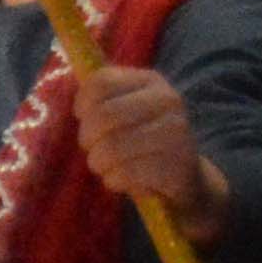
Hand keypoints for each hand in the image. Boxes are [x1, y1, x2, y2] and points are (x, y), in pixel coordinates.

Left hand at [70, 62, 227, 237]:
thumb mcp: (124, 111)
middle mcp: (168, 100)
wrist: (183, 175)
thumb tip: (78, 100)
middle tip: (93, 149)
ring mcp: (177, 132)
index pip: (101, 82)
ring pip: (111, 148)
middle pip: (103, 116)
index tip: (84, 118)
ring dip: (98, 163)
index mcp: (151, 81)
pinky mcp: (177, 164)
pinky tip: (123, 179)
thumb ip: (99, 100)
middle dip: (88, 139)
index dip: (82, 104)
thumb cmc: (141, 140)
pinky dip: (114, 180)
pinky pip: (125, 173)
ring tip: (107, 166)